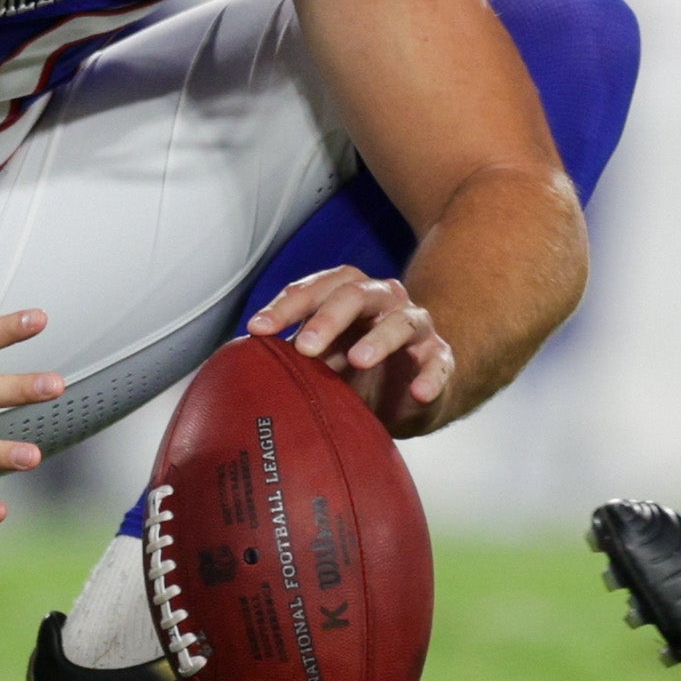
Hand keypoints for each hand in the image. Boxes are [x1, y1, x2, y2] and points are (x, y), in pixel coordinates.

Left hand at [248, 263, 453, 434]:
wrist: (410, 387)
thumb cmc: (355, 367)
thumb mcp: (322, 358)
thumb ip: (293, 356)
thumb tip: (241, 367)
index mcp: (348, 293)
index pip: (316, 288)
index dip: (285, 306)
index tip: (257, 328)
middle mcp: (383, 300)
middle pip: (355, 294)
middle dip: (328, 317)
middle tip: (305, 346)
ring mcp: (414, 326)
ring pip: (401, 321)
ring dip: (379, 339)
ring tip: (358, 360)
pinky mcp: (438, 356)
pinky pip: (439, 361)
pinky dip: (431, 376)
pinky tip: (419, 392)